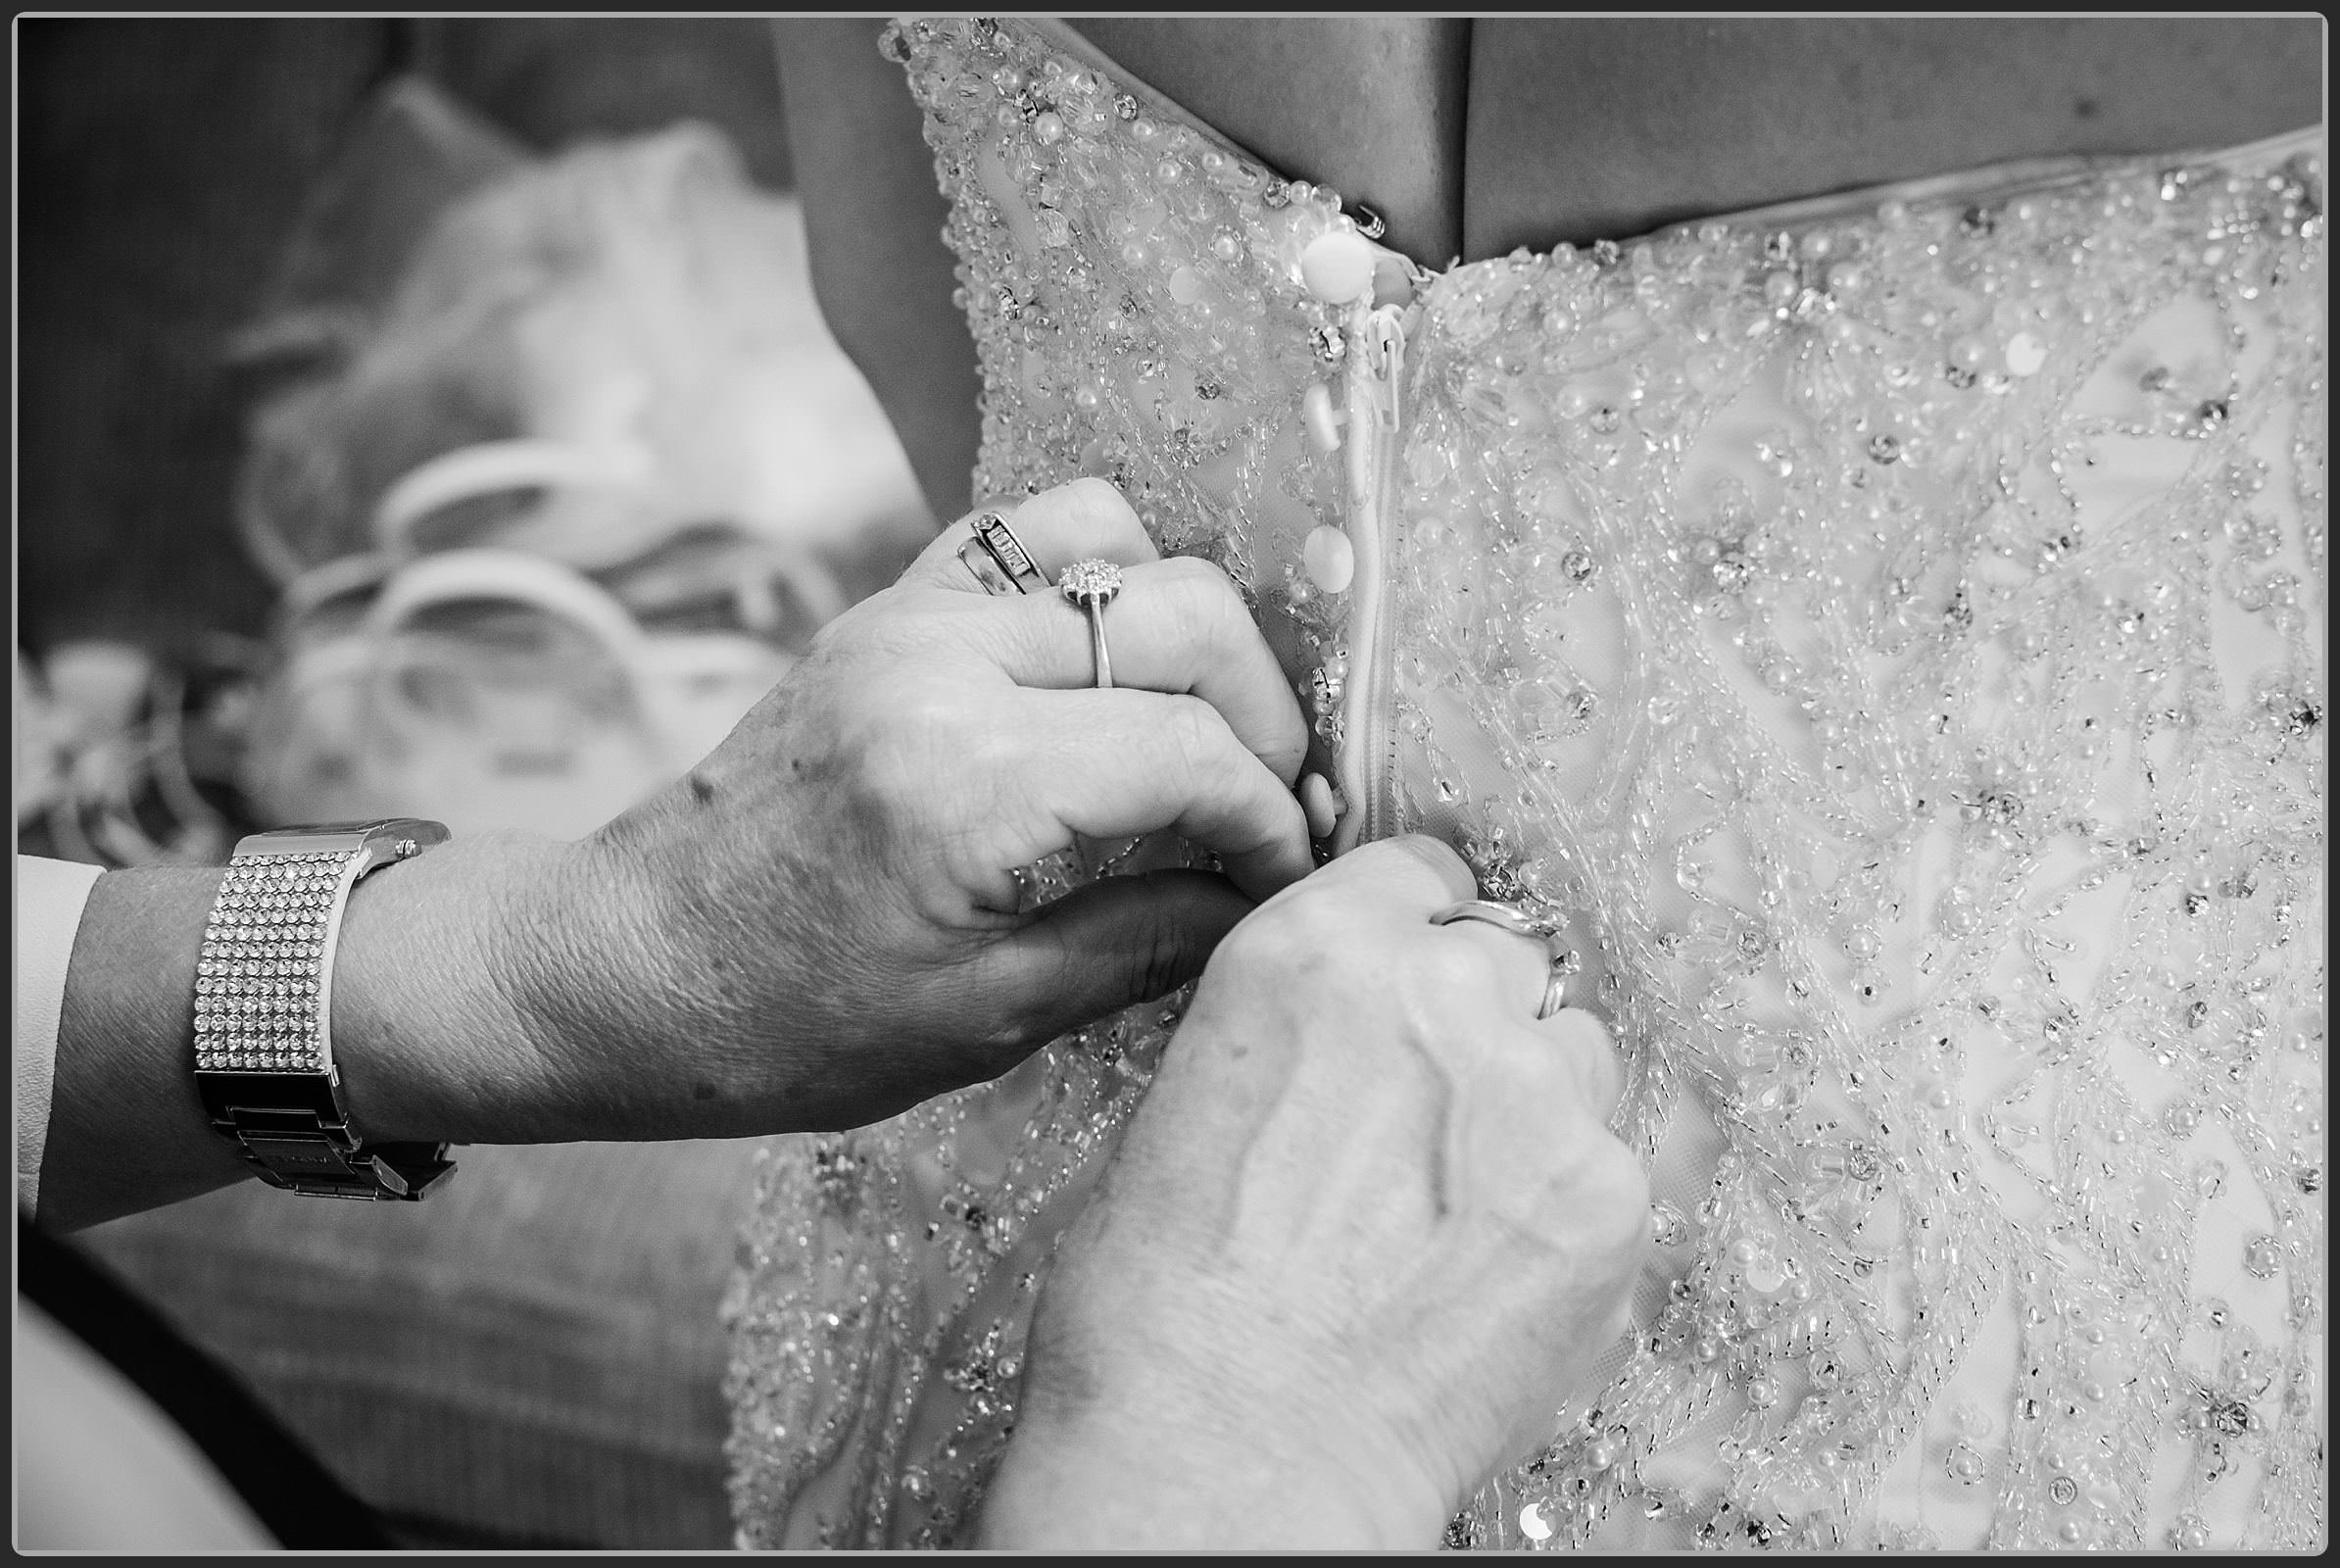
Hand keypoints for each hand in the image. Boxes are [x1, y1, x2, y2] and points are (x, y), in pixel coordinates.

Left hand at [367, 478, 1312, 1141]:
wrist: (620, 966)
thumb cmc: (787, 1026)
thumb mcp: (982, 1022)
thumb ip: (1142, 941)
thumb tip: (1262, 897)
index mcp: (964, 787)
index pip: (1191, 751)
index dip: (1270, 817)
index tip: (1289, 875)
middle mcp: (940, 667)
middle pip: (1186, 615)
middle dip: (1262, 716)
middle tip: (1265, 810)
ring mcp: (908, 618)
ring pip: (1122, 543)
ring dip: (1193, 633)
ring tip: (1202, 732)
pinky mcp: (885, 607)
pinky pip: (1029, 534)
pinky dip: (1106, 575)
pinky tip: (1117, 671)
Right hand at [979, 836, 1651, 1548]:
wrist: (1227, 1455)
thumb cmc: (1163, 1308)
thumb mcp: (1193, 1097)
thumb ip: (1302, 1030)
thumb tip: (1353, 1039)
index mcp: (1313, 949)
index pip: (1424, 875)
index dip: (1420, 934)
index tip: (1420, 979)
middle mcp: (1437, 990)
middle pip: (1512, 960)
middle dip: (1481, 1024)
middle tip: (1432, 1122)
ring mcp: (1538, 1091)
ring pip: (1580, 1054)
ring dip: (1539, 1107)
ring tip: (1465, 1209)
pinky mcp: (1609, 1199)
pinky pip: (1622, 1162)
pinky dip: (1574, 1206)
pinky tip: (1502, 1269)